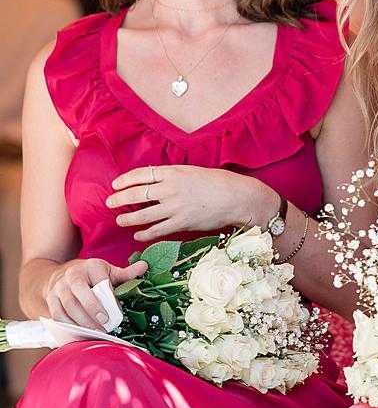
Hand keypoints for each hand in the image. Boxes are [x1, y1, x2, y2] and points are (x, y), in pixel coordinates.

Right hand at [44, 257, 147, 327]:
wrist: (58, 275)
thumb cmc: (89, 275)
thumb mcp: (106, 270)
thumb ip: (125, 273)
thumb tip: (145, 267)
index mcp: (90, 266)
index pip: (99, 280)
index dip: (108, 297)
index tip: (116, 311)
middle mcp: (72, 275)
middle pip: (80, 295)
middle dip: (93, 312)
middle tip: (105, 326)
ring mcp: (59, 288)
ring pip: (68, 307)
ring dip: (82, 322)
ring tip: (95, 333)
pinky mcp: (50, 300)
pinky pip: (58, 315)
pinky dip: (69, 327)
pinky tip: (81, 335)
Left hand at [106, 166, 272, 241]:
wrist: (236, 197)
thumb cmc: (218, 182)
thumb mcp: (193, 172)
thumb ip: (174, 177)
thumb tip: (157, 182)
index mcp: (174, 173)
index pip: (142, 174)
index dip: (126, 180)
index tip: (116, 184)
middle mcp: (171, 189)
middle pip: (138, 194)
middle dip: (121, 199)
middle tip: (110, 203)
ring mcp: (176, 207)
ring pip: (144, 215)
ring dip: (128, 219)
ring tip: (120, 221)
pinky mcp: (182, 223)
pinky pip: (158, 230)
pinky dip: (145, 233)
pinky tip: (138, 235)